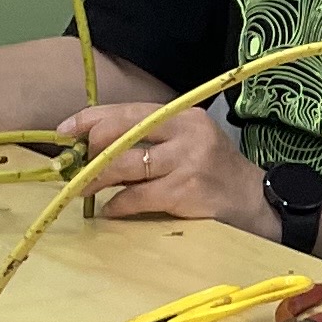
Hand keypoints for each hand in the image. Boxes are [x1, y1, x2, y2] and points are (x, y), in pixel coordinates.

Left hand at [62, 101, 277, 234]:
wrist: (257, 202)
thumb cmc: (215, 173)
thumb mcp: (188, 144)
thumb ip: (150, 140)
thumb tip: (94, 147)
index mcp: (183, 115)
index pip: (127, 111)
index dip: (90, 119)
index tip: (64, 131)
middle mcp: (186, 132)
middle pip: (120, 133)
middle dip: (90, 153)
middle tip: (75, 170)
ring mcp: (187, 162)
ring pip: (123, 165)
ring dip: (96, 180)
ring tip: (83, 190)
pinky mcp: (186, 191)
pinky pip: (136, 197)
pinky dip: (117, 205)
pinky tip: (111, 210)